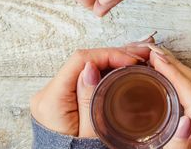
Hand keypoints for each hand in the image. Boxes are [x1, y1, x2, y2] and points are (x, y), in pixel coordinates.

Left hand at [30, 42, 151, 136]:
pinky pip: (84, 78)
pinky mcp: (62, 101)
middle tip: (142, 54)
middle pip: (84, 62)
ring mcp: (54, 97)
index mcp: (52, 101)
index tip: (131, 60)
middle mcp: (48, 94)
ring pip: (85, 67)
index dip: (109, 54)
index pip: (80, 60)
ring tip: (137, 57)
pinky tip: (122, 67)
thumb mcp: (90, 136)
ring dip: (112, 61)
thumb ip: (89, 102)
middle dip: (115, 55)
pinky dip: (105, 70)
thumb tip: (91, 68)